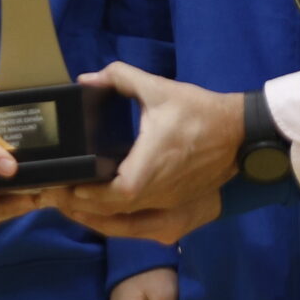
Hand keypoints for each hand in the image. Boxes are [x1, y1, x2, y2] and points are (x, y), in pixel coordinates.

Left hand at [51, 64, 239, 244]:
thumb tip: (85, 80)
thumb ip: (121, 78)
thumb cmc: (198, 111)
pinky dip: (120, 217)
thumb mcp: (158, 88)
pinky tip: (105, 205)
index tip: (70, 185)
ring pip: (128, 221)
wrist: (238, 132)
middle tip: (60, 193)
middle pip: (116, 213)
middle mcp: (161, 191)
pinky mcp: (178, 207)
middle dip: (85, 207)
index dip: (91, 194)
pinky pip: (142, 221)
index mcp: (153, 164)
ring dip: (101, 215)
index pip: (118, 192)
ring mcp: (170, 203)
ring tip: (76, 201)